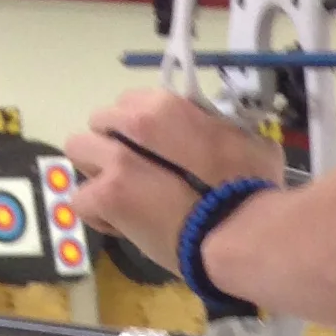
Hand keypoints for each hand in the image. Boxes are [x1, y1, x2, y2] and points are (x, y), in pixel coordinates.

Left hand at [66, 91, 284, 270]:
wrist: (243, 233)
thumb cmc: (255, 189)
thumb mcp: (250, 143)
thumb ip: (223, 133)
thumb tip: (221, 134)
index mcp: (168, 106)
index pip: (130, 103)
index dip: (139, 129)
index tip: (157, 152)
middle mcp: (134, 122)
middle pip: (100, 122)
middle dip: (112, 144)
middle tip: (138, 175)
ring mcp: (116, 159)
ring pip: (79, 151)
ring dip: (96, 171)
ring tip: (122, 198)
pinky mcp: (106, 195)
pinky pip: (82, 198)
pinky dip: (98, 214)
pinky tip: (122, 226)